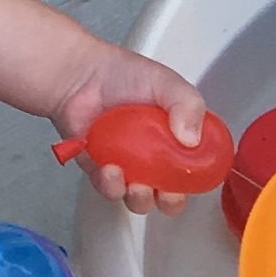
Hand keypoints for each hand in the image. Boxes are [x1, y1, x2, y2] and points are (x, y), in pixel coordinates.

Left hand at [53, 41, 214, 209]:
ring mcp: (128, 167)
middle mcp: (154, 158)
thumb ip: (188, 105)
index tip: (191, 179)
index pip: (193, 171)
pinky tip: (110, 170)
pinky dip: (111, 185)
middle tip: (165, 192)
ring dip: (140, 198)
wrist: (80, 75)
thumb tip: (192, 140)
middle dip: (170, 202)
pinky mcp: (100, 172)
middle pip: (169, 196)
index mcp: (175, 140)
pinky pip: (109, 190)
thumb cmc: (123, 74)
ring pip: (139, 199)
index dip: (195, 182)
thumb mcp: (167, 83)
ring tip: (136, 184)